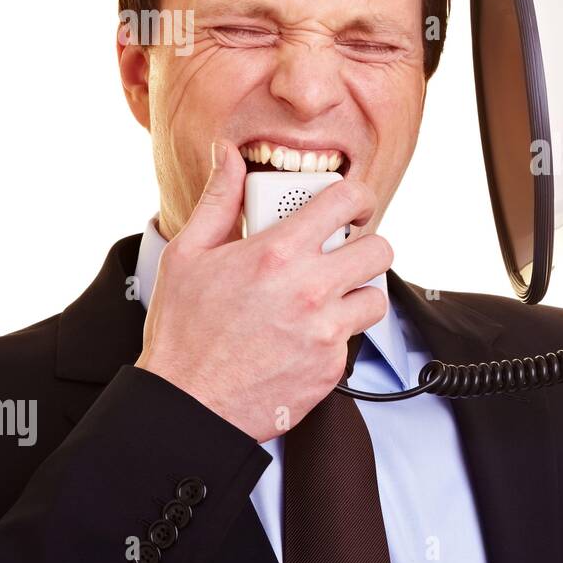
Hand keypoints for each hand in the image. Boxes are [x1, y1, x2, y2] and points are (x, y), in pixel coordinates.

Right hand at [135, 140, 391, 440]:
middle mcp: (310, 289)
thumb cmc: (183, 332)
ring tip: (324, 297)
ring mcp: (326, 331)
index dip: (357, 197)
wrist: (187, 406)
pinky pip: (353, 339)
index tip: (352, 206)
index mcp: (278, 253)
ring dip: (356, 293)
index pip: (346, 201)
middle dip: (364, 246)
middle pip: (379, 249)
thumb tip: (228, 156)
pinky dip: (336, 335)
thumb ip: (219, 199)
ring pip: (376, 297)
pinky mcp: (332, 367)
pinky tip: (303, 336)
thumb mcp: (188, 254)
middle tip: (342, 253)